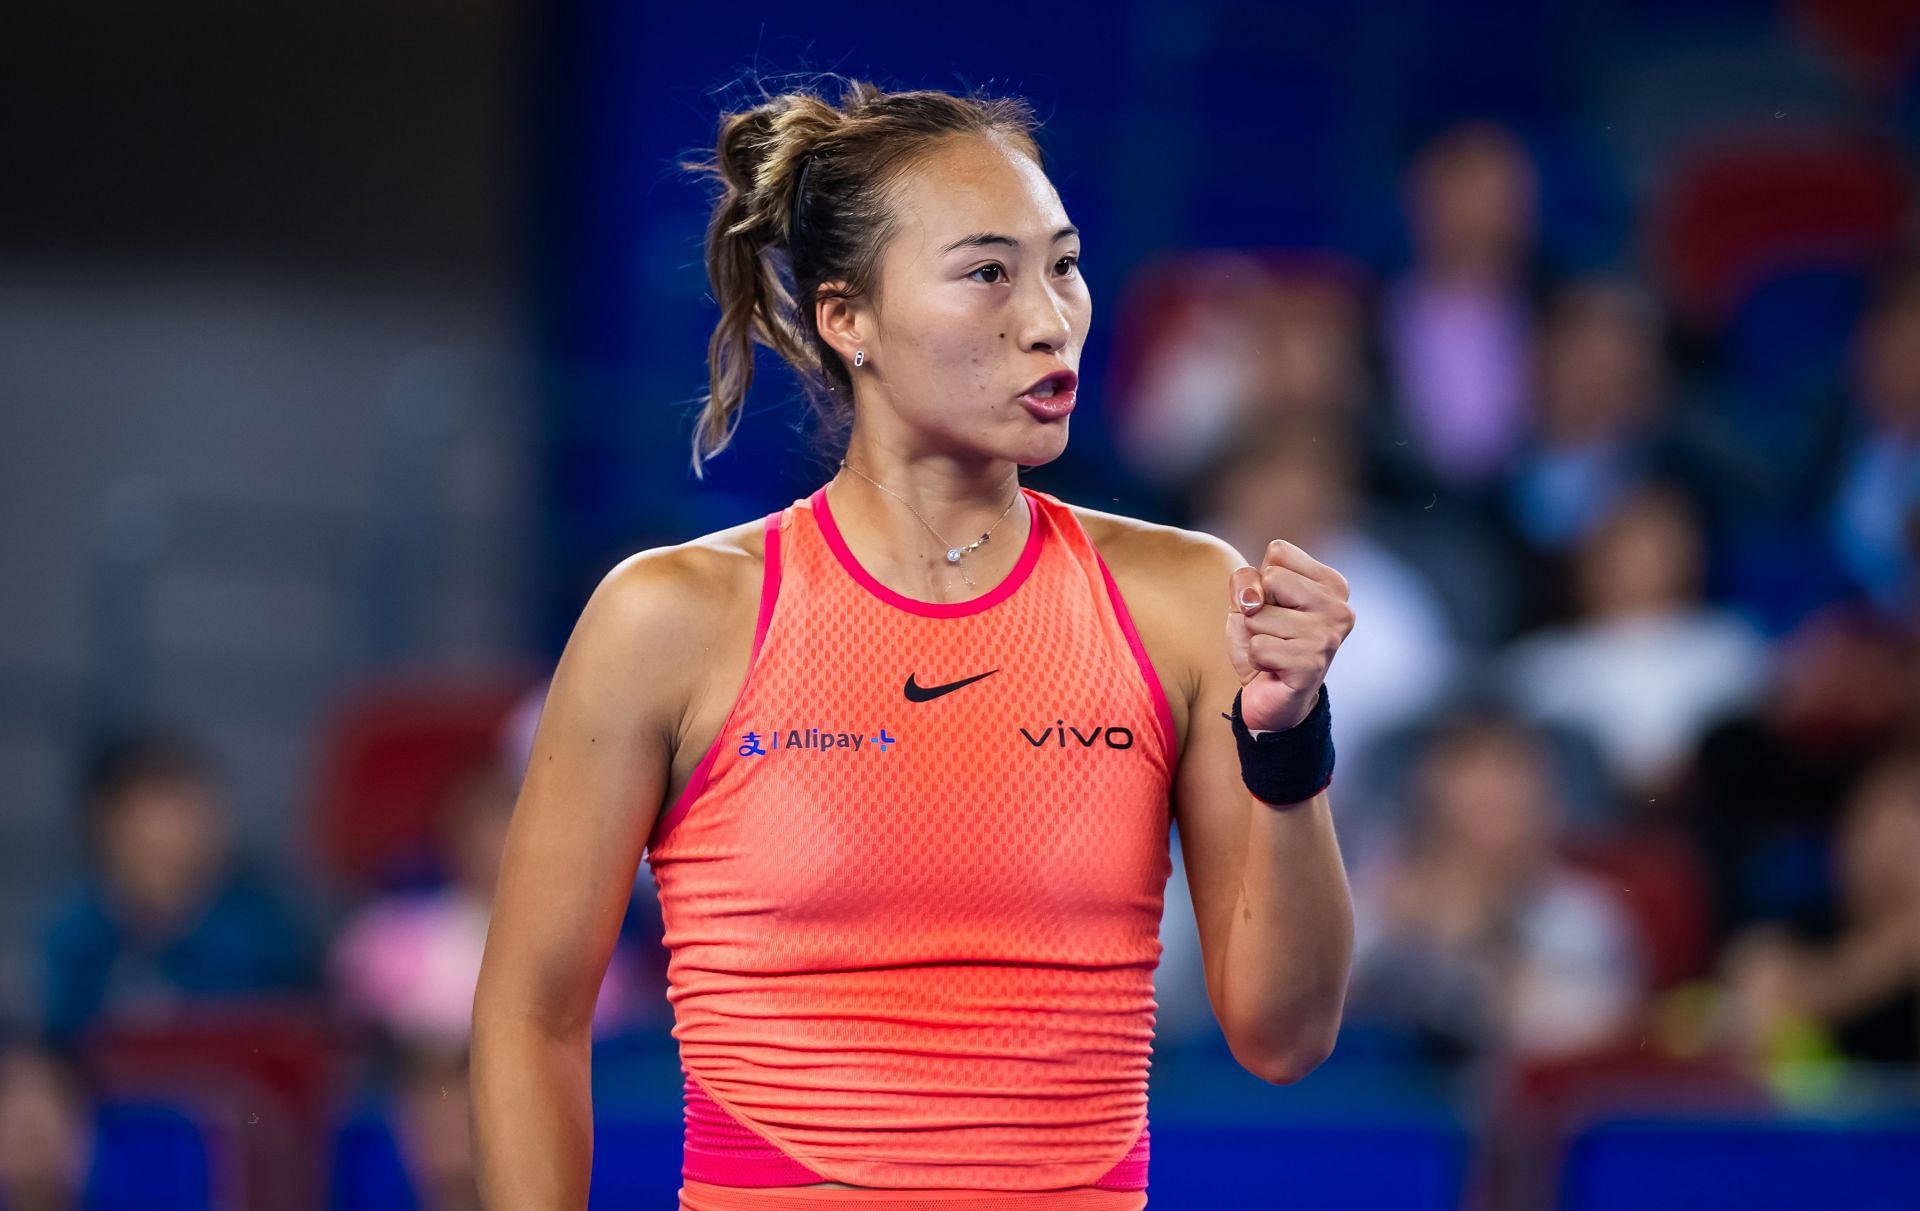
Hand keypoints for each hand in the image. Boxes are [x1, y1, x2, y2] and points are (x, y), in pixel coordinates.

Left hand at [1226, 538, 1354, 732]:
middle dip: (1257, 608)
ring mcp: (1328, 637)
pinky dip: (1256, 659)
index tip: (1276, 606)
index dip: (1262, 580)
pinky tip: (1274, 668)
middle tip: (1274, 632)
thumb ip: (1245, 580)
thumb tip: (1253, 599)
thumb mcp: (1246, 599)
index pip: (1279, 551)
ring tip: (1274, 651)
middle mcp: (1339, 608)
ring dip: (1255, 636)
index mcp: (1331, 583)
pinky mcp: (1311, 666)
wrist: (1270, 695)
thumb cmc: (1263, 639)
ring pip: (1259, 615)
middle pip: (1270, 579)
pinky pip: (1259, 647)